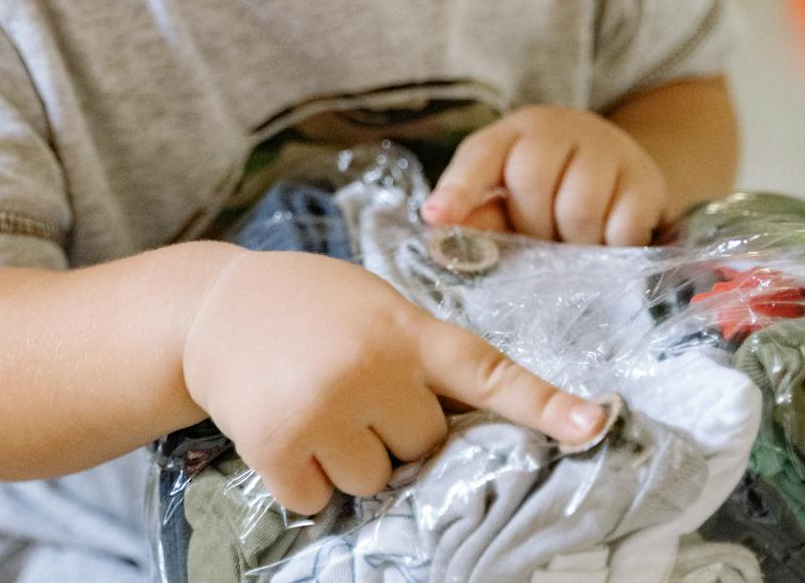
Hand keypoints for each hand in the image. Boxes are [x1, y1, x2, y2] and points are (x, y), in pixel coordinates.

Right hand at [180, 251, 611, 514]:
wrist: (211, 307)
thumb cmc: (308, 305)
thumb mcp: (375, 306)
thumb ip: (419, 354)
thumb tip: (454, 431)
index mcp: (406, 329)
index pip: (487, 371)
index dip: (544, 403)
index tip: (593, 425)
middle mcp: (372, 366)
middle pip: (425, 446)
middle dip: (393, 429)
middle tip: (352, 387)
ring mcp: (325, 407)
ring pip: (374, 480)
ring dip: (348, 458)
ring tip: (314, 404)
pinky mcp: (278, 445)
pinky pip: (319, 499)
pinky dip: (304, 478)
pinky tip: (285, 430)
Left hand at [421, 105, 665, 245]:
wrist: (623, 165)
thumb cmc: (552, 185)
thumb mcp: (510, 193)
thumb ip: (479, 214)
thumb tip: (442, 240)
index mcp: (515, 132)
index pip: (481, 155)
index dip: (457, 188)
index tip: (436, 218)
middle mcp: (560, 129)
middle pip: (532, 181)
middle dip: (531, 224)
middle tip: (541, 237)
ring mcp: (607, 149)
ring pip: (578, 208)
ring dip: (571, 241)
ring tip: (572, 241)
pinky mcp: (645, 180)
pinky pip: (621, 227)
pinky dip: (609, 246)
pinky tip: (605, 240)